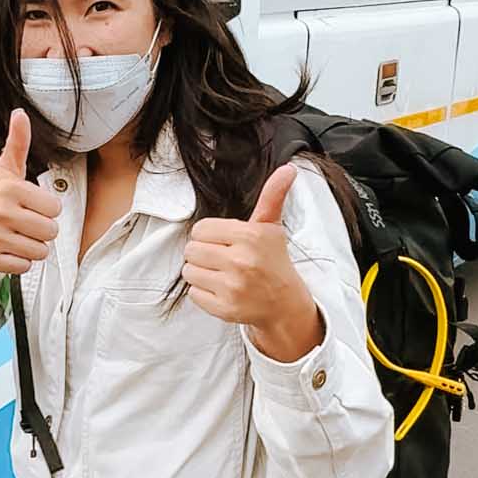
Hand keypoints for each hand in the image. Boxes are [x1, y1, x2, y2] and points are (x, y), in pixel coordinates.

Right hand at [0, 109, 62, 275]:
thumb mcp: (5, 169)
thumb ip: (17, 142)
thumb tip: (20, 115)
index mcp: (8, 189)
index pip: (55, 207)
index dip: (45, 208)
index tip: (29, 205)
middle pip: (51, 231)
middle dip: (41, 229)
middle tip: (23, 223)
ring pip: (40, 251)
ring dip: (31, 246)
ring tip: (14, 235)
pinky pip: (25, 266)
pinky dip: (19, 261)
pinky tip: (6, 248)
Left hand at [181, 165, 323, 361]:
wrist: (285, 303)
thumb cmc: (273, 262)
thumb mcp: (271, 227)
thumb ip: (272, 196)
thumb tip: (288, 169)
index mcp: (250, 236)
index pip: (200, 229)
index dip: (209, 236)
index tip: (223, 242)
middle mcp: (241, 261)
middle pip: (191, 250)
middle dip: (204, 254)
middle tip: (223, 259)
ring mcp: (232, 287)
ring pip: (189, 272)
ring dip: (201, 273)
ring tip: (221, 274)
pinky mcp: (225, 308)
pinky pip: (194, 294)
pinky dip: (204, 293)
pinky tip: (222, 290)